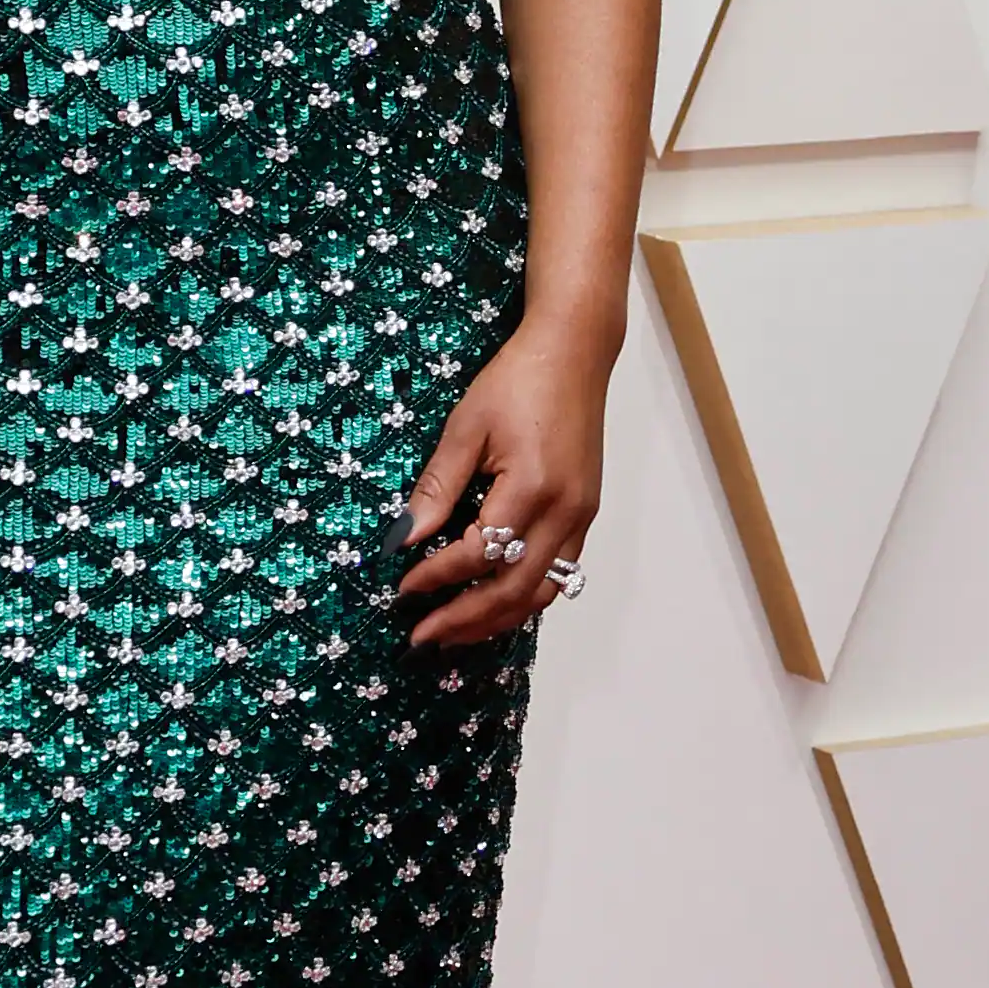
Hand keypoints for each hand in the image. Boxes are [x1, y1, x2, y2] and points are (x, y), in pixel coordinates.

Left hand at [395, 321, 609, 648]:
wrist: (574, 352)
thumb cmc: (518, 379)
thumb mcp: (465, 427)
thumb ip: (437, 487)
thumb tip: (404, 537)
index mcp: (532, 488)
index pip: (480, 554)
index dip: (438, 578)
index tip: (403, 589)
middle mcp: (565, 512)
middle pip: (514, 591)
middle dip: (465, 619)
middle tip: (423, 635)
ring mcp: (581, 517)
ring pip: (542, 593)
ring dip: (496, 619)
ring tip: (454, 632)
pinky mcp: (585, 514)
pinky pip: (557, 574)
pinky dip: (522, 597)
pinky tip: (492, 602)